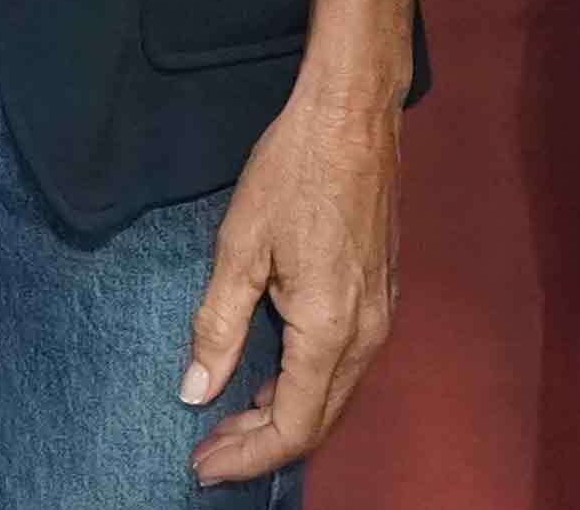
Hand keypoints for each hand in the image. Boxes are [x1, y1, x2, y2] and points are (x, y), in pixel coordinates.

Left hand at [186, 75, 399, 484]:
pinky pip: (346, 364)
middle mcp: (366, 334)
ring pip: (334, 394)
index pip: (292, 426)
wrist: (353, 114)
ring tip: (232, 419)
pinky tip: (272, 374)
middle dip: (260, 444)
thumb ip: (219, 326)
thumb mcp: (240, 247)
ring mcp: (381, 314)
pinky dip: (307, 385)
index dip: (245, 456)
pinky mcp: (383, 294)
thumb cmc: (293, 170)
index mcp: (329, 330)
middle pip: (318, 421)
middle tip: (208, 451)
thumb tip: (197, 391)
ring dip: (284, 416)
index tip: (201, 465)